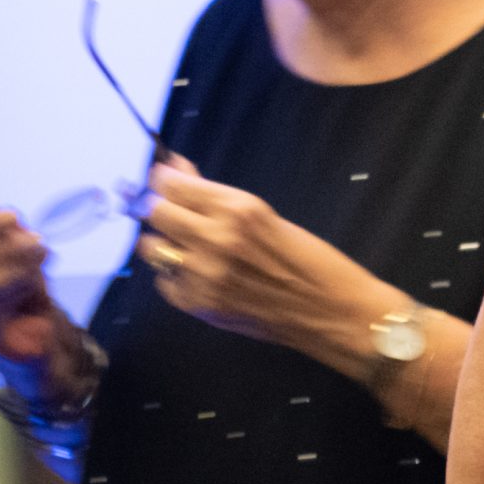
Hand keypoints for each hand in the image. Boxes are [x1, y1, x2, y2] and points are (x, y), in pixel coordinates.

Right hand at [0, 208, 64, 367]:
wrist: (24, 325)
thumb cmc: (12, 280)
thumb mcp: (14, 252)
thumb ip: (11, 235)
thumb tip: (13, 221)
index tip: (13, 215)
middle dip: (2, 252)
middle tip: (39, 245)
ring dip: (8, 276)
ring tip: (37, 269)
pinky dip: (10, 299)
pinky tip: (30, 290)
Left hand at [135, 158, 356, 347]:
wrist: (332, 313)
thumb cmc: (312, 261)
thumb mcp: (268, 219)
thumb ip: (218, 198)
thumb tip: (178, 170)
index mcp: (239, 211)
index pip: (173, 185)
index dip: (163, 178)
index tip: (164, 178)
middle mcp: (215, 239)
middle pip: (155, 212)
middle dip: (158, 206)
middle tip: (171, 209)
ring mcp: (203, 275)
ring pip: (151, 246)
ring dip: (163, 241)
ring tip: (186, 245)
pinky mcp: (198, 304)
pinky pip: (164, 281)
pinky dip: (175, 275)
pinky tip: (200, 275)